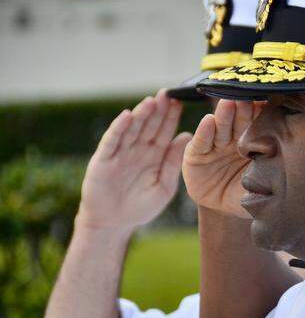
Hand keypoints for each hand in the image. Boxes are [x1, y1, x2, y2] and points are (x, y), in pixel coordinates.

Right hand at [75, 90, 189, 233]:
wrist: (114, 224)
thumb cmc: (141, 207)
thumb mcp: (164, 185)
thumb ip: (173, 162)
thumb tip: (187, 137)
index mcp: (154, 155)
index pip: (165, 132)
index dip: (172, 117)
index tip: (182, 102)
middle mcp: (137, 150)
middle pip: (149, 126)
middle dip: (158, 110)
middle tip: (169, 94)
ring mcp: (120, 153)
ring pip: (132, 129)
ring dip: (141, 115)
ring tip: (152, 101)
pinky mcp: (104, 160)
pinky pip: (112, 141)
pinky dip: (119, 128)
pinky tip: (127, 116)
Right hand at [182, 99, 260, 217]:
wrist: (219, 207)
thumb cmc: (245, 194)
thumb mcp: (260, 191)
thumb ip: (270, 181)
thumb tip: (290, 180)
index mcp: (255, 144)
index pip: (259, 127)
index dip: (263, 116)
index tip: (270, 104)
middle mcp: (235, 139)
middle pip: (240, 121)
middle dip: (244, 108)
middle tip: (248, 97)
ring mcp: (215, 144)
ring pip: (221, 127)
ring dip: (224, 115)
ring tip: (228, 103)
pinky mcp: (196, 153)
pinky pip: (201, 142)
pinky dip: (204, 132)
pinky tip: (208, 121)